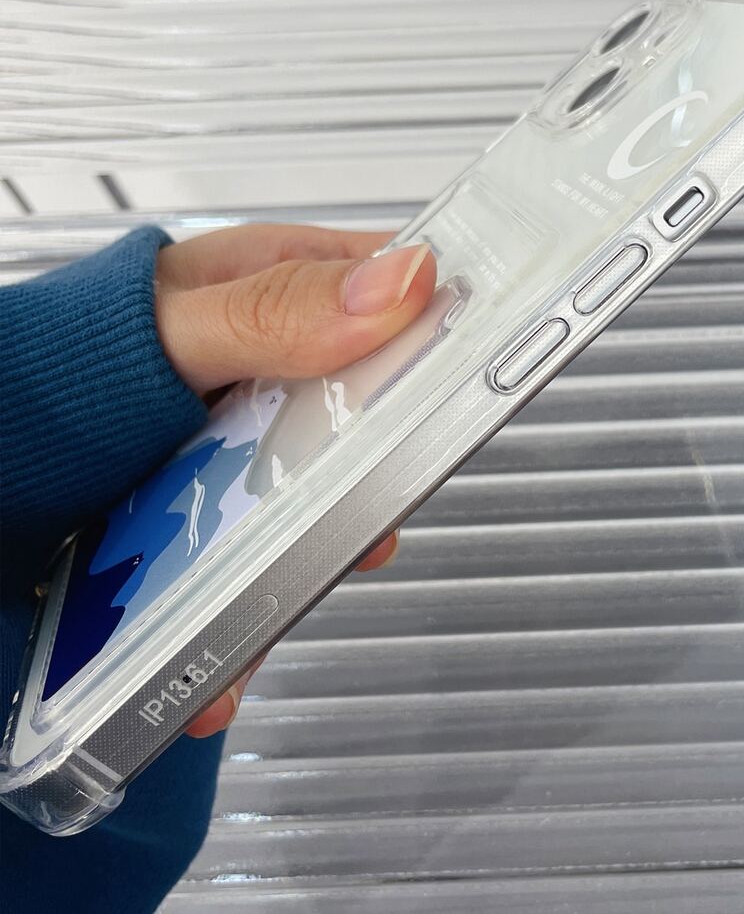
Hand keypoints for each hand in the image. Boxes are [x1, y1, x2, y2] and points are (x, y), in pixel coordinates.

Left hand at [154, 222, 435, 735]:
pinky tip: (220, 667)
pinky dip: (244, 622)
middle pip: (364, 422)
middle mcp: (271, 373)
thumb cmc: (67, 368)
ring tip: (275, 615)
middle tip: (367, 527)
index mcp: (276, 295)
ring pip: (313, 505)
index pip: (391, 304)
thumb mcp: (173, 330)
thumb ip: (275, 311)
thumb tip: (401, 284)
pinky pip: (256, 567)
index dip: (440, 344)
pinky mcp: (218, 514)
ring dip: (302, 570)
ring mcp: (246, 449)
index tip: (468, 394)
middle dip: (369, 484)